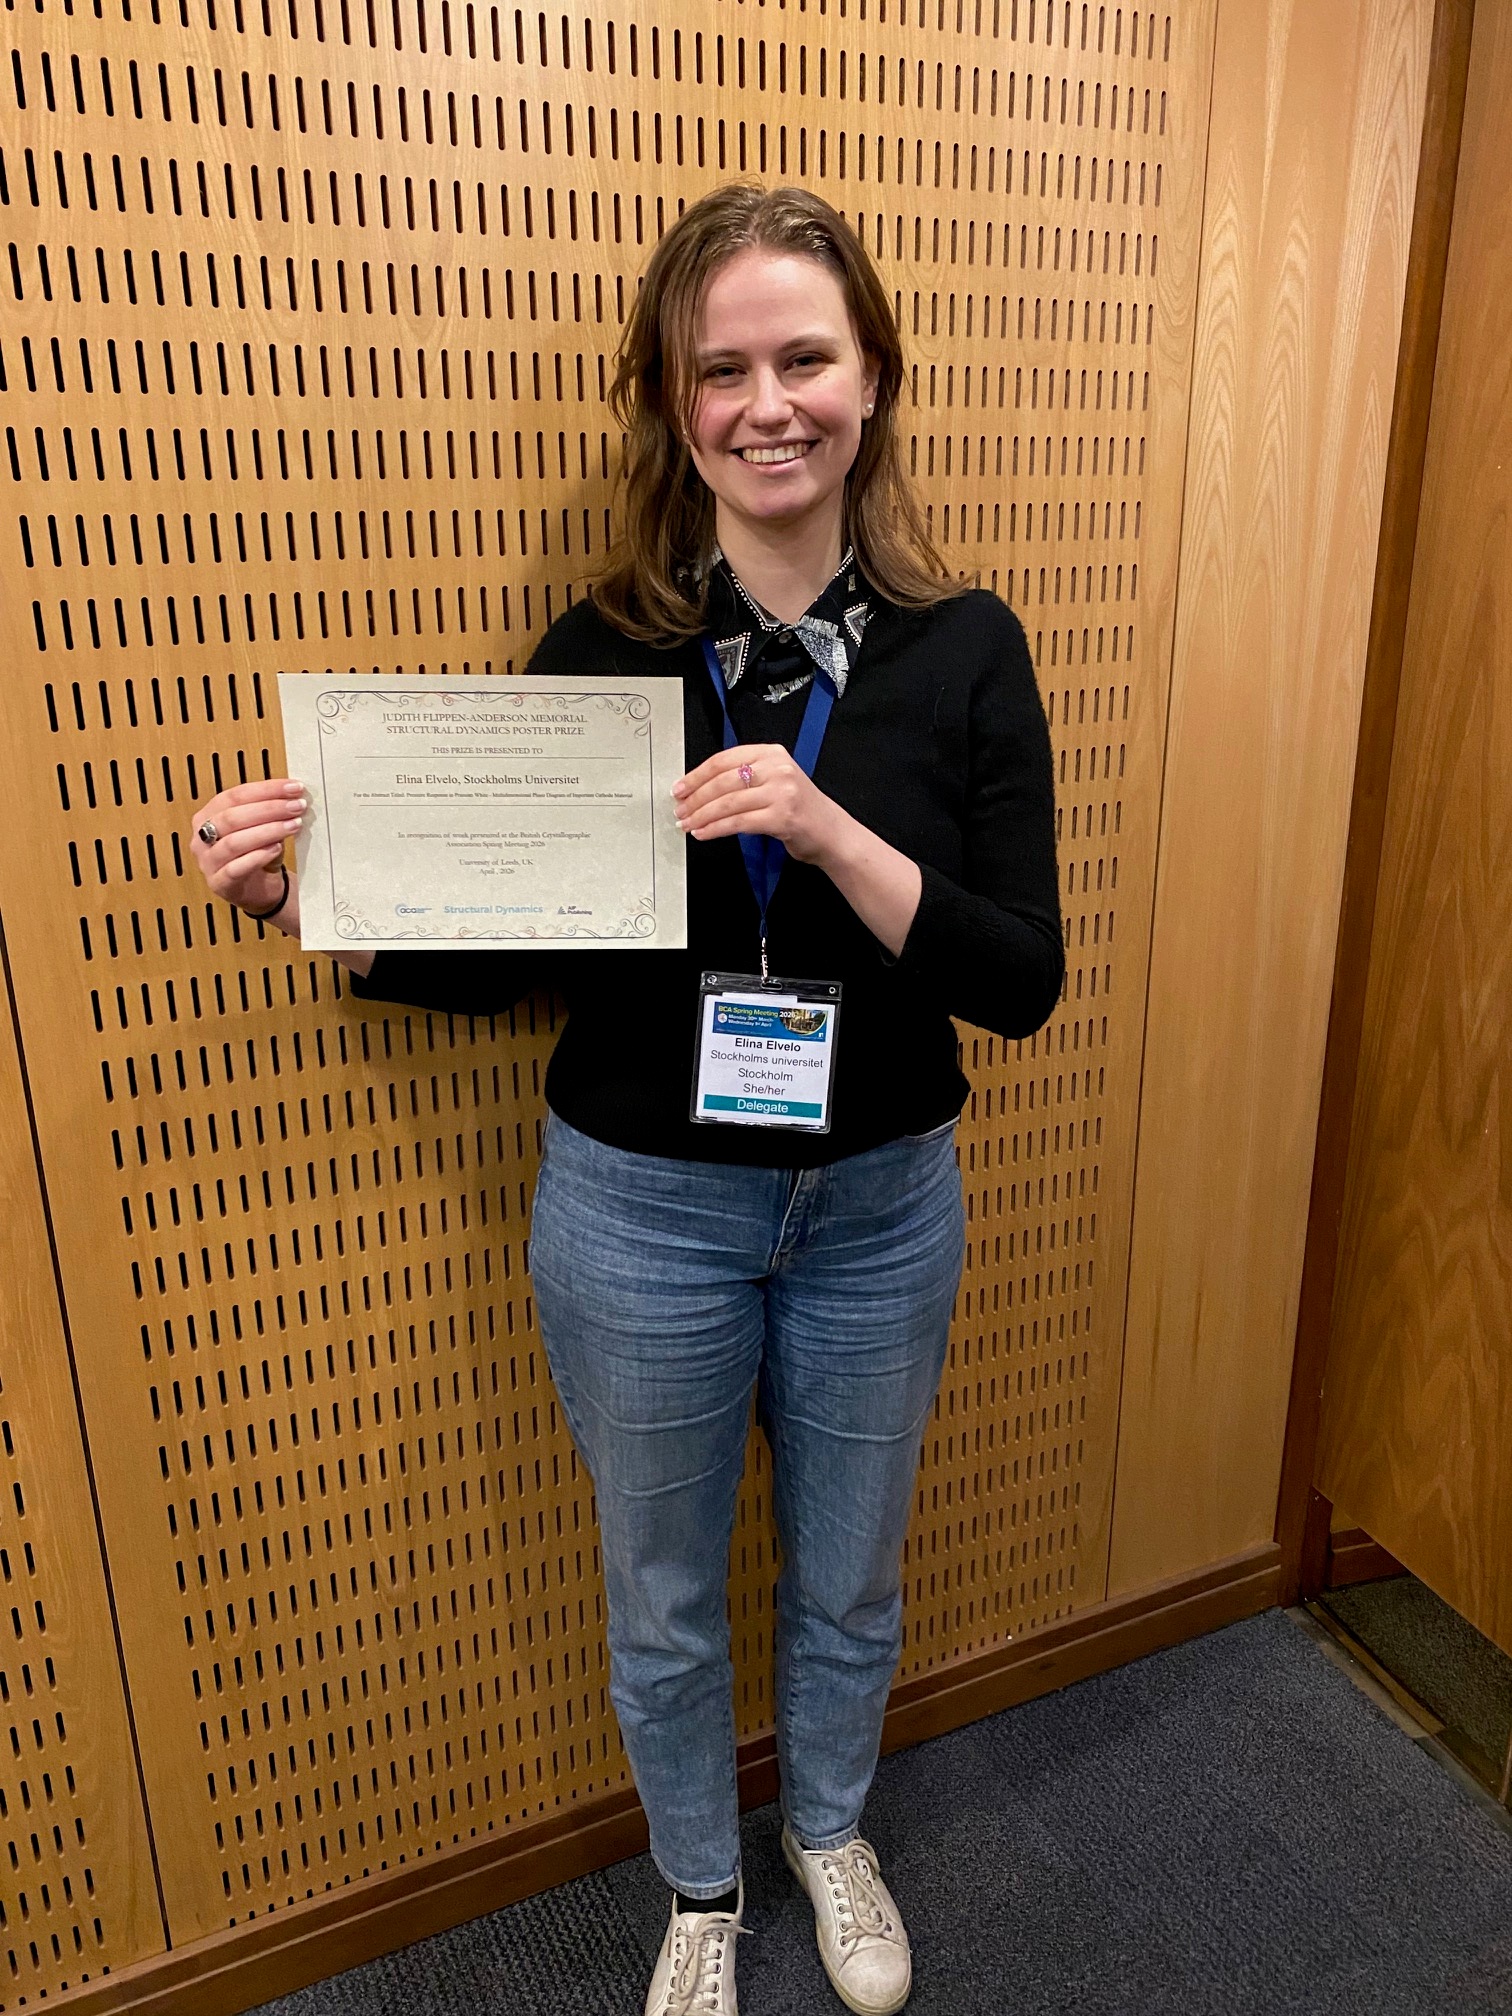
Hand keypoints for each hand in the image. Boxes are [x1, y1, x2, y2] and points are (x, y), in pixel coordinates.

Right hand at [189, 778, 306, 910]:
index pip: (235, 796)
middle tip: (296, 807)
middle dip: (269, 809)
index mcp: (209, 815)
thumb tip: (292, 795)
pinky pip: (236, 868)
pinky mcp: (219, 883)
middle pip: (232, 817)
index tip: (293, 787)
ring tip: (293, 826)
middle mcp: (202, 837)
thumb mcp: (262, 827)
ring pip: (234, 842)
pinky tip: (277, 848)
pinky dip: (258, 856)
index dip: (266, 790)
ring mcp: (207, 861)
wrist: (259, 891)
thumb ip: (270, 811)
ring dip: (267, 831)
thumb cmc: (258, 854)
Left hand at [672, 744, 845, 866]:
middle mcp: (777, 768)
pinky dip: (716, 829)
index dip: (696, 775)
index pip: (724, 760)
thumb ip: (744, 777)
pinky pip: (739, 822)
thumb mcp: (774, 780)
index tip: (680, 788)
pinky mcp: (782, 817)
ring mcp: (781, 792)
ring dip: (702, 816)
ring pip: (728, 803)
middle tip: (680, 811)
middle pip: (723, 781)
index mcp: (771, 753)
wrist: (830, 832)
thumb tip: (700, 788)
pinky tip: (704, 833)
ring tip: (688, 824)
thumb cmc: (798, 809)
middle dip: (695, 798)